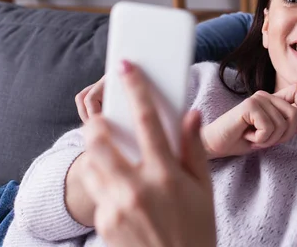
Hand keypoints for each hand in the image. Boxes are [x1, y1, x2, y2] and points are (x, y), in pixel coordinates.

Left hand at [80, 61, 215, 246]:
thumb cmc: (196, 229)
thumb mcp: (204, 188)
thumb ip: (193, 149)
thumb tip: (191, 114)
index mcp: (166, 175)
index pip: (147, 121)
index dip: (136, 89)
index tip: (127, 68)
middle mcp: (136, 188)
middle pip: (99, 140)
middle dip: (97, 122)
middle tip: (104, 120)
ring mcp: (115, 206)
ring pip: (92, 164)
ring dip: (99, 153)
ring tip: (116, 156)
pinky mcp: (103, 222)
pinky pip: (98, 191)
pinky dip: (106, 182)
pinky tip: (125, 190)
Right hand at [202, 85, 296, 158]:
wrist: (215, 144)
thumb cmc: (241, 139)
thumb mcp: (271, 136)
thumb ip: (291, 128)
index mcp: (273, 99)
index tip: (286, 127)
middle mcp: (266, 95)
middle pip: (295, 115)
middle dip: (283, 135)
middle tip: (263, 138)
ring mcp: (258, 98)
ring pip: (282, 124)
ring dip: (268, 139)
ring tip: (253, 137)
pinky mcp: (249, 106)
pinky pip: (268, 128)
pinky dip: (259, 139)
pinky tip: (246, 135)